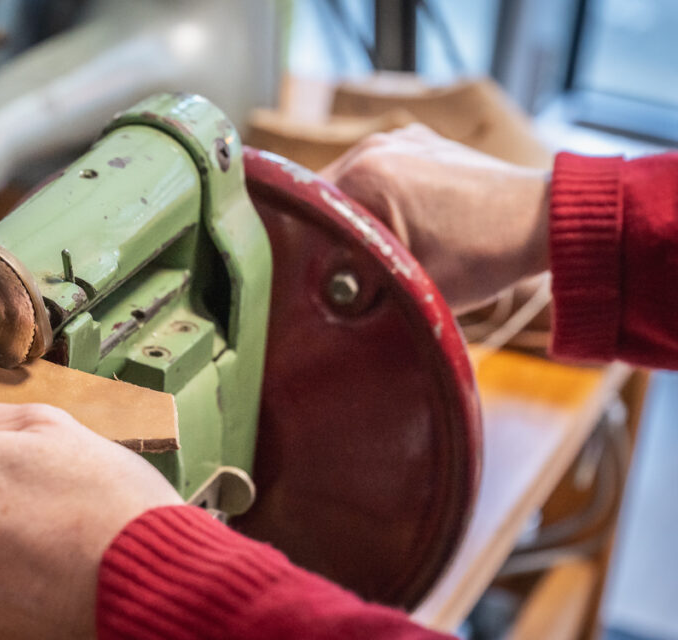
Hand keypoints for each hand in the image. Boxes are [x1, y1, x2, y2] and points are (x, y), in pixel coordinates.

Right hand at [320, 124, 550, 311]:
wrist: (546, 221)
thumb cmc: (484, 254)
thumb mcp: (409, 283)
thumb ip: (355, 285)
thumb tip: (318, 293)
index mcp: (365, 174)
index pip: (302, 211)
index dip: (301, 247)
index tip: (308, 273)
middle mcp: (376, 145)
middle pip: (324, 195)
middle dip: (329, 231)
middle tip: (339, 268)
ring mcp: (401, 137)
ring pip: (351, 184)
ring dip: (355, 216)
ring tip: (373, 249)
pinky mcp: (422, 141)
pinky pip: (380, 173)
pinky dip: (379, 200)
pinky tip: (400, 227)